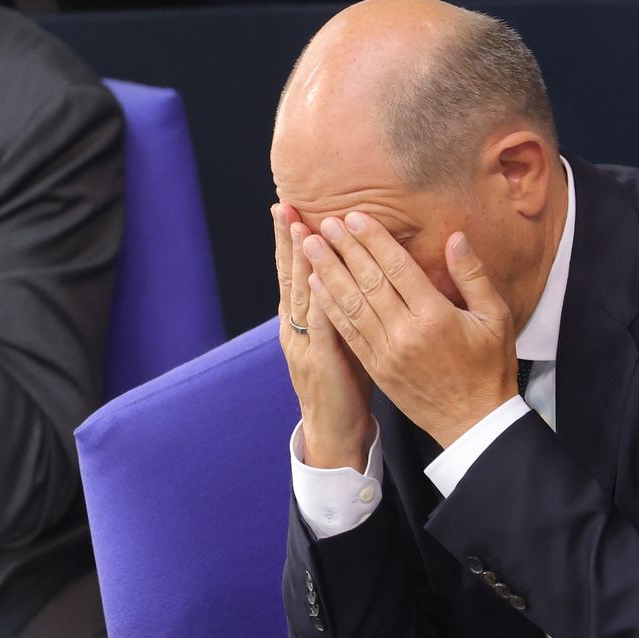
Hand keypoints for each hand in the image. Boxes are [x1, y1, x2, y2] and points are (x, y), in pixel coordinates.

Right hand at [274, 204, 372, 471]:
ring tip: (299, 228)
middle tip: (284, 205)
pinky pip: (322, 326)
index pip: (293, 274)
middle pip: (290, 277)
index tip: (286, 208)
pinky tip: (322, 277)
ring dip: (300, 261)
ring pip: (302, 296)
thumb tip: (354, 271)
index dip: (288, 242)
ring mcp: (305, 346)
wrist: (333, 432)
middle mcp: (295, 330)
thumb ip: (341, 306)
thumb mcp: (340, 339)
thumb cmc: (343, 384)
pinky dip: (322, 300)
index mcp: (300, 323)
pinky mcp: (322, 363)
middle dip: (287, 240)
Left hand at [302, 211, 516, 448]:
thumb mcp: (496, 318)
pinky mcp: (377, 369)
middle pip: (368, 282)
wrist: (474, 423)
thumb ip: (473, 276)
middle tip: (324, 222)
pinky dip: (330, 307)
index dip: (373, 240)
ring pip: (351, 305)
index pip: (397, 268)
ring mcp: (387, 353)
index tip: (354, 217)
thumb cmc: (490, 368)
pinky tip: (317, 286)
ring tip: (310, 247)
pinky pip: (348, 332)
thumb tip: (456, 239)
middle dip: (344, 249)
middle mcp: (406, 333)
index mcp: (435, 316)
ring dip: (328, 273)